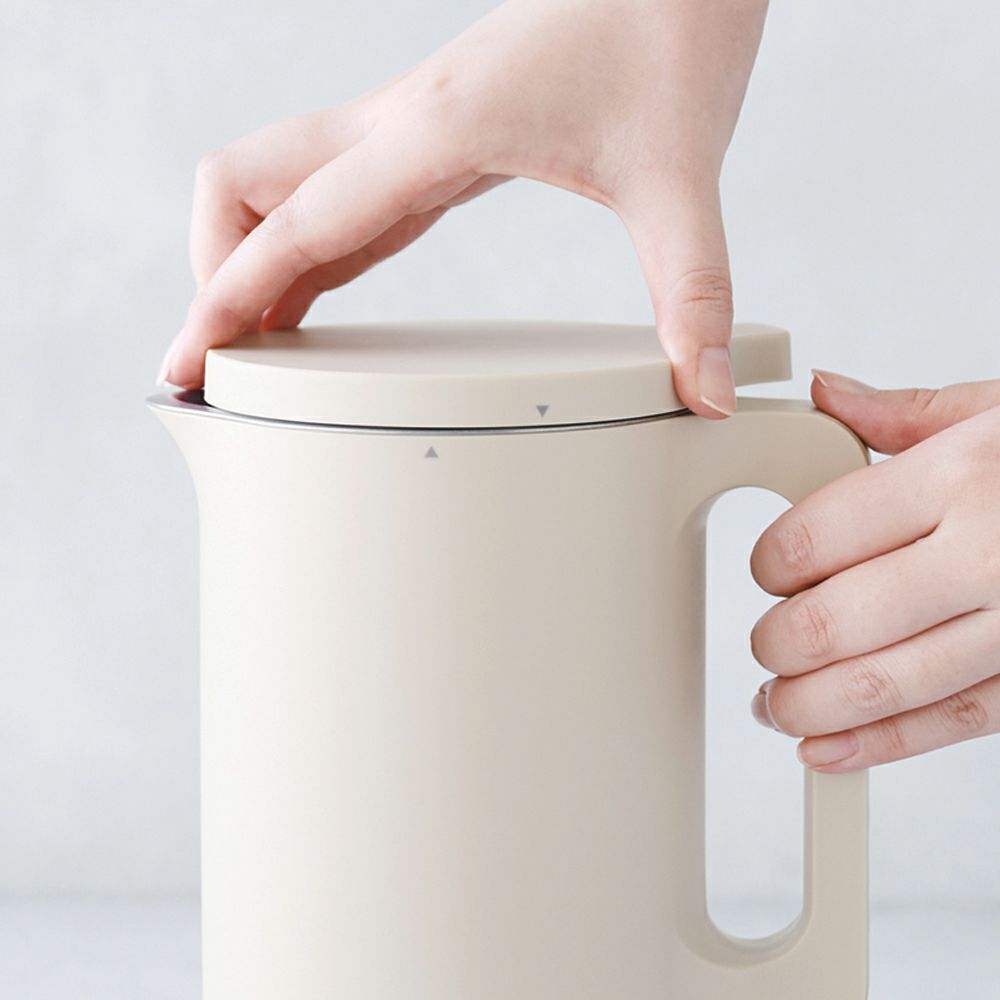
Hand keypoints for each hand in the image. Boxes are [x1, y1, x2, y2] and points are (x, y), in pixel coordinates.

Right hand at [159, 0, 769, 417]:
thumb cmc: (672, 30)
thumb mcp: (681, 176)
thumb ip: (690, 291)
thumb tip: (705, 394)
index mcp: (436, 131)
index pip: (297, 224)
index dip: (230, 300)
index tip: (188, 363)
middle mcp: (400, 123)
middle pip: (242, 185)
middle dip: (216, 273)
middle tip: (227, 358)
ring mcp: (410, 126)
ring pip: (277, 183)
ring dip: (248, 257)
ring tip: (256, 345)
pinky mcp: (435, 136)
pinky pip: (338, 195)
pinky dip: (304, 249)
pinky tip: (315, 296)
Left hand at [749, 371, 999, 770]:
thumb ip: (906, 413)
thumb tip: (826, 395)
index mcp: (960, 476)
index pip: (817, 536)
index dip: (771, 563)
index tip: (768, 572)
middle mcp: (988, 554)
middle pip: (837, 619)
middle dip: (778, 644)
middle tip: (766, 645)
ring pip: (886, 682)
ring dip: (810, 707)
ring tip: (776, 706)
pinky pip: (953, 721)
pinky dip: (880, 743)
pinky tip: (828, 750)